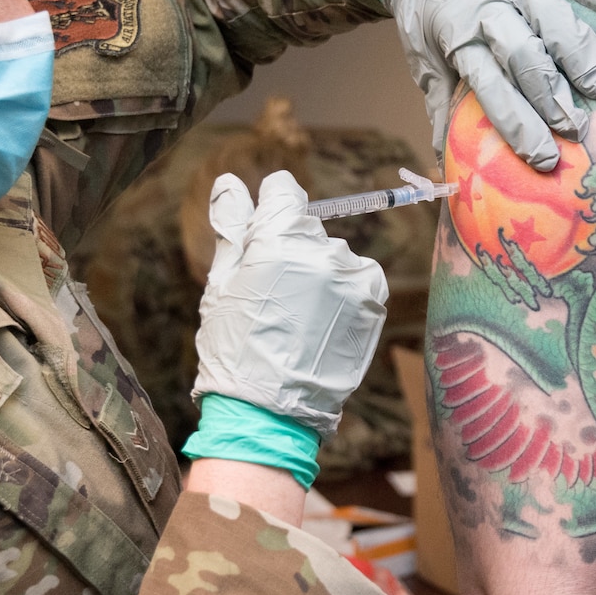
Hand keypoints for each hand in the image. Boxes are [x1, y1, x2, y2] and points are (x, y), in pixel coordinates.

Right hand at [191, 170, 388, 438]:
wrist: (270, 412)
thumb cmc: (235, 347)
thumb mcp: (222, 284)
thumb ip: (231, 226)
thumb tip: (230, 182)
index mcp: (279, 238)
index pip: (284, 190)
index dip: (269, 209)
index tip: (262, 237)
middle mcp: (323, 249)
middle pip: (308, 228)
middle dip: (291, 250)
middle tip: (273, 296)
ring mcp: (352, 276)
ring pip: (333, 257)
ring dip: (319, 276)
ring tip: (298, 320)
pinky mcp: (374, 301)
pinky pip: (358, 280)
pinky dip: (343, 295)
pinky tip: (321, 325)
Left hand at [380, 0, 595, 169]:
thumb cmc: (429, 16)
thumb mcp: (424, 61)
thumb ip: (442, 105)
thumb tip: (448, 162)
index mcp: (459, 39)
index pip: (491, 87)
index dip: (518, 124)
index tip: (542, 157)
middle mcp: (488, 9)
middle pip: (524, 55)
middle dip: (550, 95)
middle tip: (574, 127)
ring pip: (553, 17)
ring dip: (579, 53)